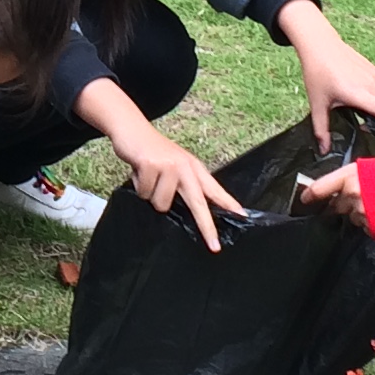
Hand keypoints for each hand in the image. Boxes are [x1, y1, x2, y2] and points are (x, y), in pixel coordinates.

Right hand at [107, 117, 244, 253]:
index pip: (214, 189)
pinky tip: (139, 172)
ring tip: (147, 178)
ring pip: (161, 203)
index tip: (242, 216)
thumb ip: (183, 185)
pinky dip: (139, 186)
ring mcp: (169, 165)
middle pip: (198, 203)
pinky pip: (145, 193)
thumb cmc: (152, 151)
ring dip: (150, 195)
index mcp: (193, 168)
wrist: (132, 128)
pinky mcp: (151, 165)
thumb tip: (191, 208)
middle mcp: (185, 167)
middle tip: (214, 246)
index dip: (228, 203)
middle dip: (206, 226)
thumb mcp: (173, 165)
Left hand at [276, 2, 374, 144]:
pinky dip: (372, 97)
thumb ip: (322, 130)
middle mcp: (373, 85)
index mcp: (360, 95)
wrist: (319, 43)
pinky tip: (355, 97)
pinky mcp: (373, 70)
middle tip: (365, 132)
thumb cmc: (317, 73)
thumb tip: (324, 151)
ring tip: (356, 113)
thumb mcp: (317, 104)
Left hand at [295, 165, 371, 226]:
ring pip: (350, 217)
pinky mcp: (372, 227)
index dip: (310, 195)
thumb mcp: (368, 167)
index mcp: (351, 177)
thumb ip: (350, 176)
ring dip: (356, 212)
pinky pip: (364, 227)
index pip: (319, 188)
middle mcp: (352, 195)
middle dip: (339, 204)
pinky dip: (368, 222)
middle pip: (334, 206)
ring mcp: (361, 213)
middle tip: (352, 198)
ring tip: (373, 204)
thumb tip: (338, 184)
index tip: (305, 198)